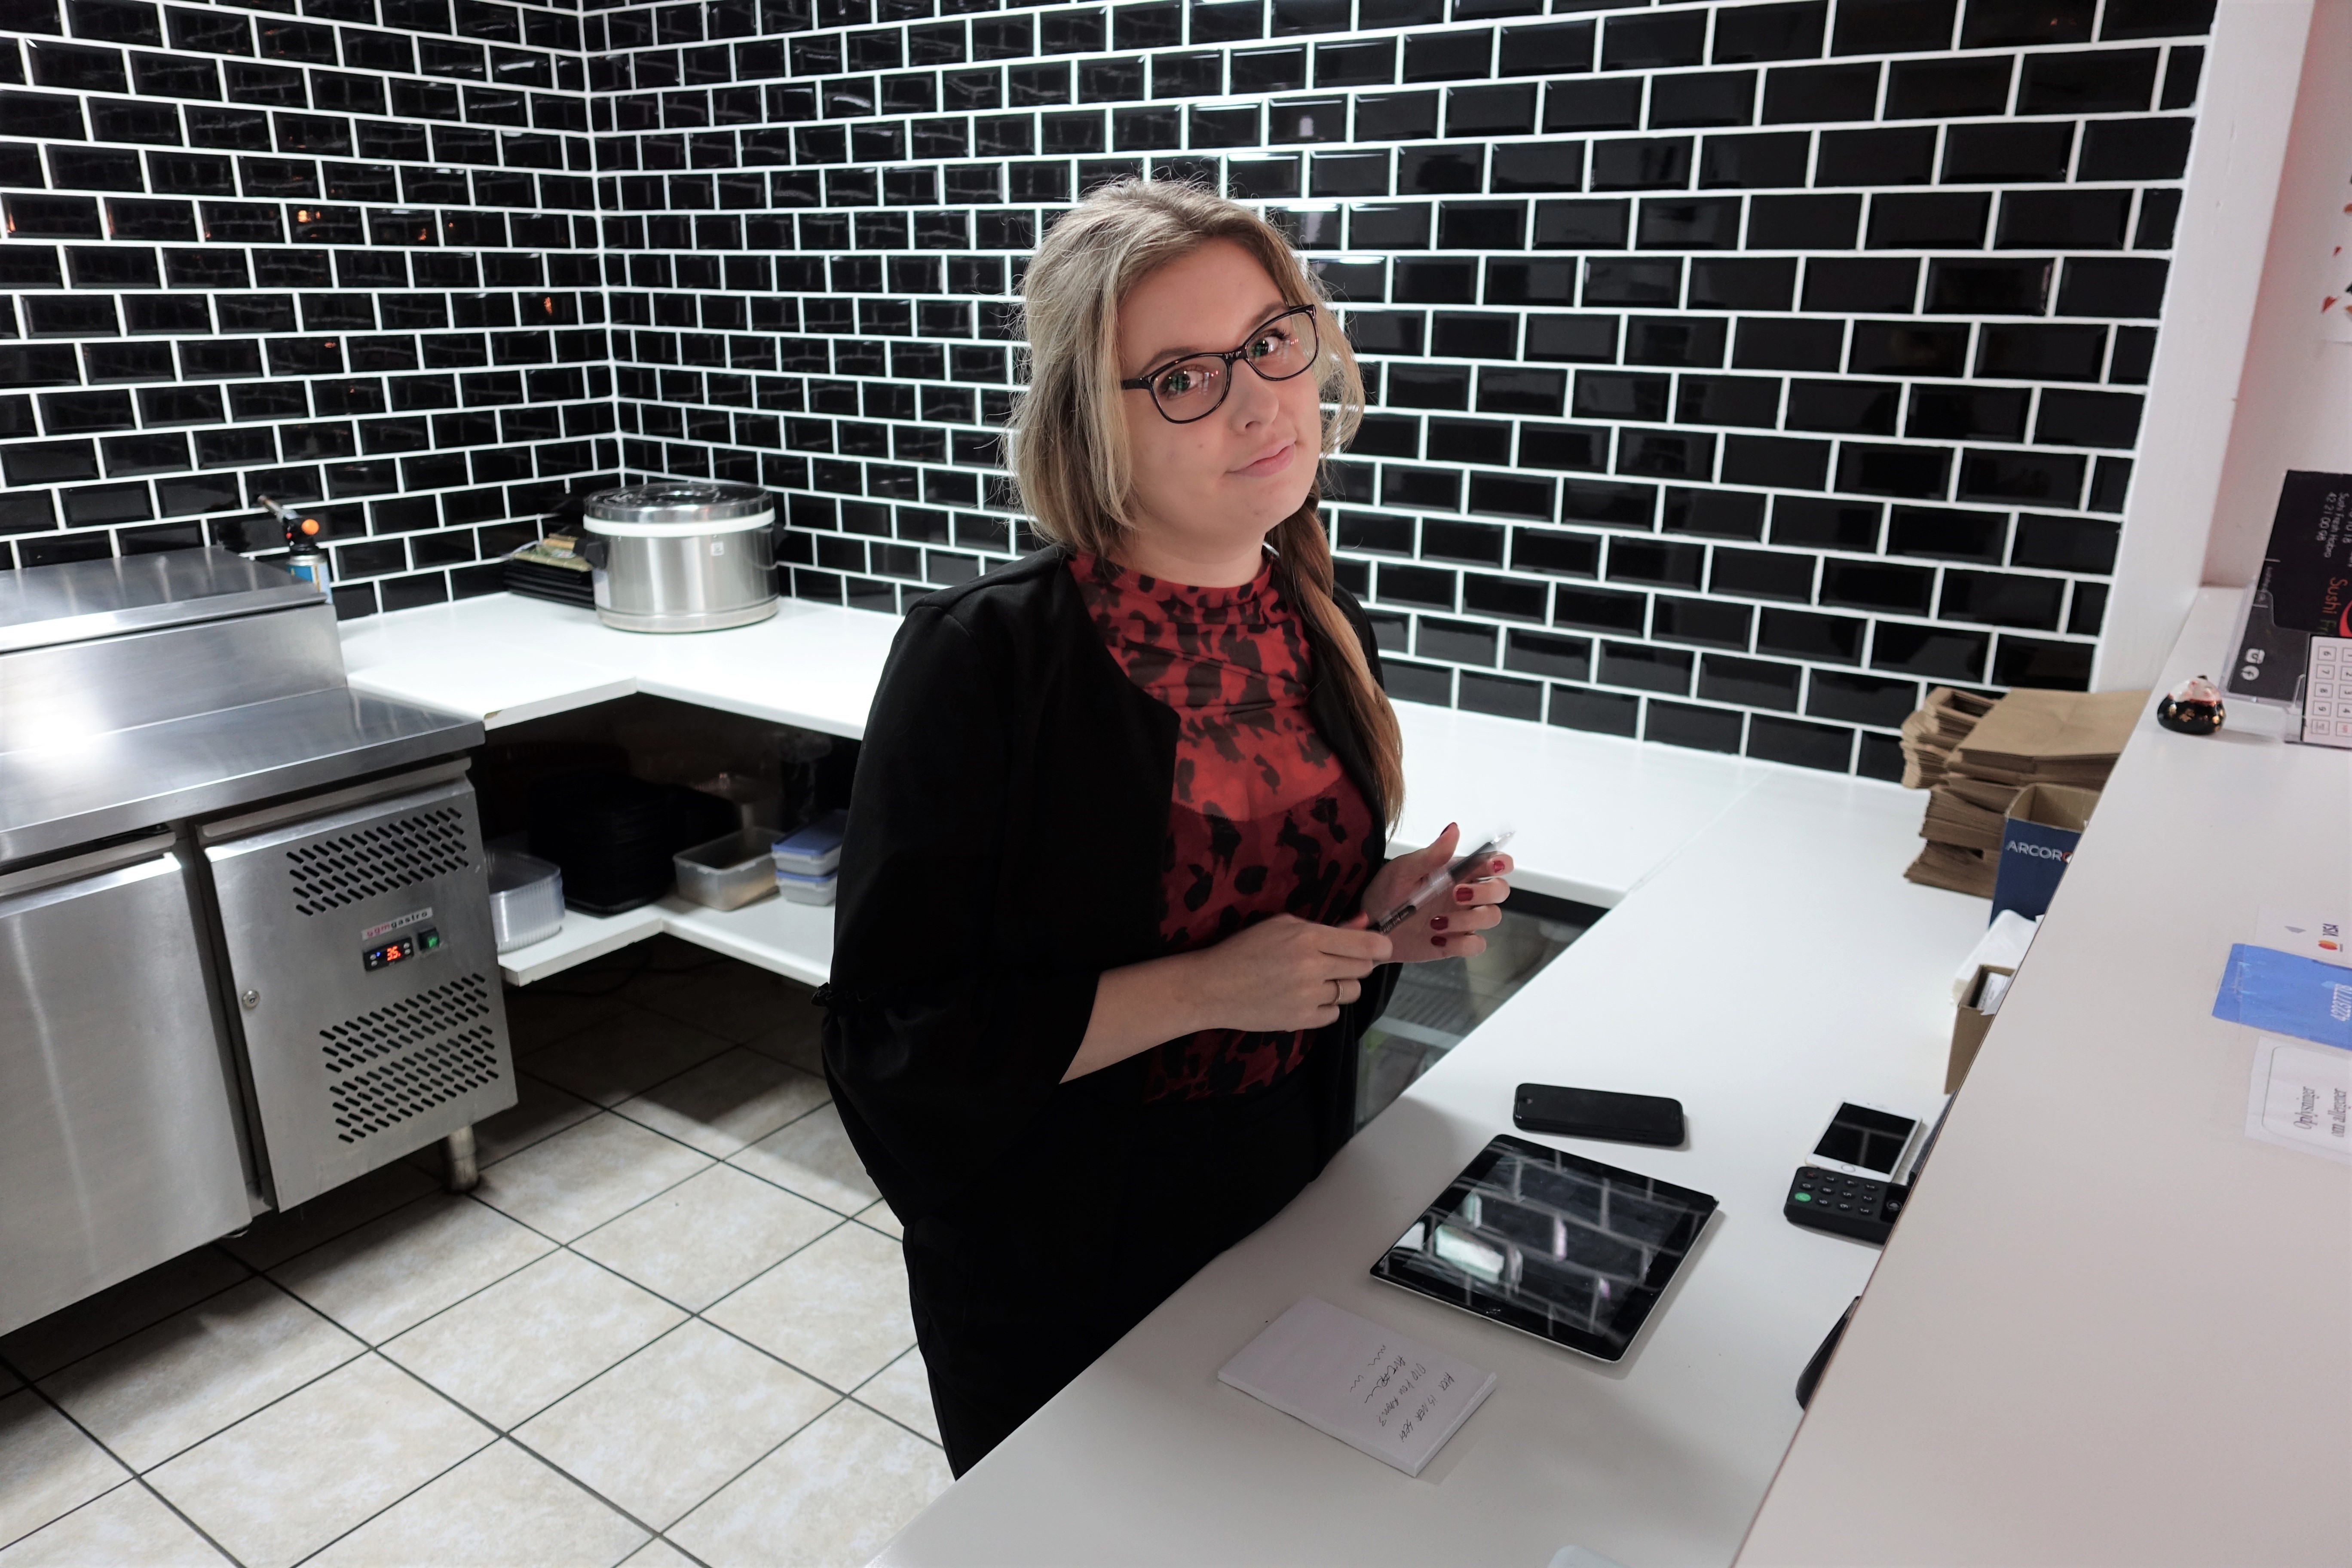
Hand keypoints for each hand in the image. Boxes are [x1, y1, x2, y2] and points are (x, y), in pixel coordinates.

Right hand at [1191, 913, 1393, 1033]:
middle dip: (1356, 964)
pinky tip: (1305, 998)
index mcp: (1307, 937)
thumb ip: (1327, 927)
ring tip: (1318, 980)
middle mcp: (1312, 966)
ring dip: (1341, 985)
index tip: (1382, 948)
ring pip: (1351, 992)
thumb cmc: (1244, 949)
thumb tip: (1365, 922)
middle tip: (1335, 962)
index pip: (1365, 945)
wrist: (1212, 987)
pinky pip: (1334, 1014)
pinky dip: (1325, 1006)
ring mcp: (1308, 996)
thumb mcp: (1282, 925)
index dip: (1381, 947)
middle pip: (1363, 969)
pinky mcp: (1301, 1020)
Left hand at [1362, 822, 1514, 964]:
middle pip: (1500, 890)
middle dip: (1486, 892)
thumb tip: (1453, 829)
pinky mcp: (1456, 942)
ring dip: (1468, 920)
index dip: (1501, 863)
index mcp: (1457, 871)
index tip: (1491, 867)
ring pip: (1492, 917)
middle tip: (1456, 894)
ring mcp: (1463, 919)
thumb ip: (1431, 854)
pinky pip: (1476, 944)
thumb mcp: (1403, 870)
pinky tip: (1436, 937)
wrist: (1370, 927)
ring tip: (1435, 921)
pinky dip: (1460, 944)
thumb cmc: (1386, 892)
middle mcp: (1465, 894)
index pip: (1495, 862)